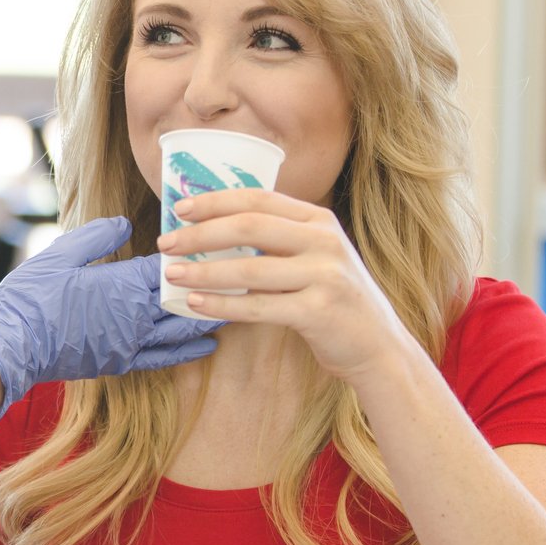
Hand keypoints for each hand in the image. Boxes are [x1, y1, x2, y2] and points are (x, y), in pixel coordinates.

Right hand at [0, 216, 221, 422]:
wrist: (11, 346)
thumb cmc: (30, 297)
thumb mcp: (61, 254)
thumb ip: (98, 237)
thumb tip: (126, 224)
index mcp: (121, 285)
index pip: (168, 269)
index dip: (191, 256)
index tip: (211, 244)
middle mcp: (134, 317)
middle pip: (185, 299)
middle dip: (210, 285)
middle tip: (239, 272)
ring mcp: (130, 343)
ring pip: (181, 329)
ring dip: (207, 315)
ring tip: (234, 304)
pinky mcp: (122, 363)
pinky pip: (164, 357)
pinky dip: (188, 351)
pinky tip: (207, 345)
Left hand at [157, 188, 416, 383]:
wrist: (378, 346)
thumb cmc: (333, 299)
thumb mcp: (316, 256)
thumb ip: (279, 240)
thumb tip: (212, 231)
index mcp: (319, 220)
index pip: (259, 199)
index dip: (215, 201)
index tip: (179, 209)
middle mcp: (325, 241)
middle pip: (250, 226)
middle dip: (201, 234)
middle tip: (167, 244)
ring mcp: (325, 275)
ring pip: (250, 268)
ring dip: (204, 271)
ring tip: (173, 274)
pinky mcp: (319, 311)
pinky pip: (259, 306)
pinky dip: (223, 304)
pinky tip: (196, 304)